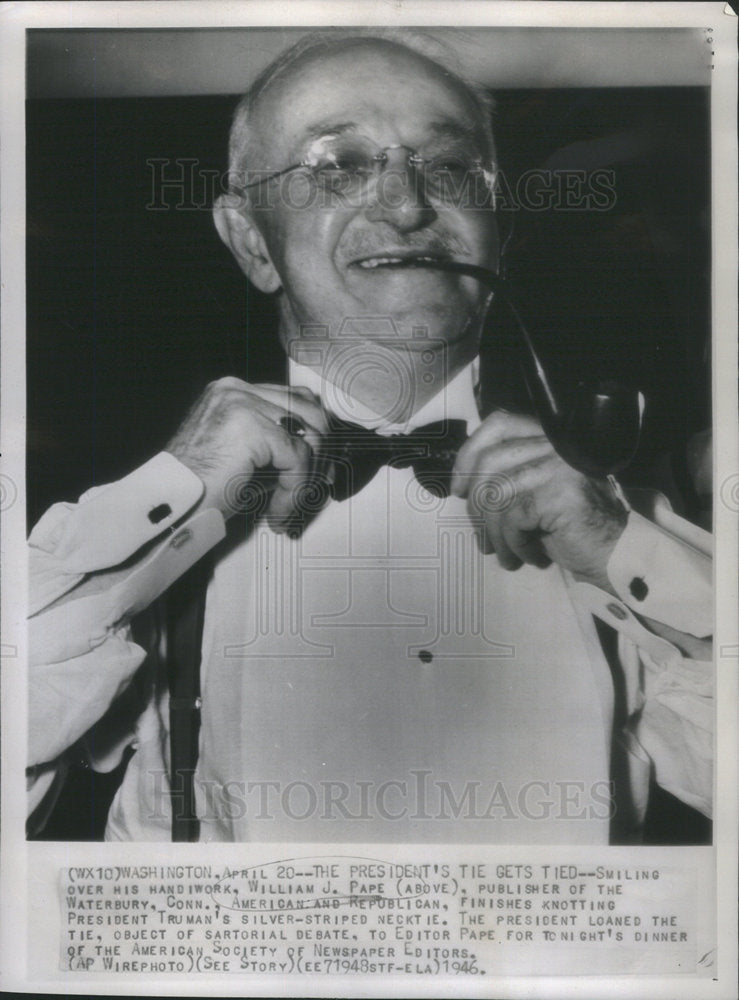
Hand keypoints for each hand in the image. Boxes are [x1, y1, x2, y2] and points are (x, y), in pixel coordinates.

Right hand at [165, 377, 328, 526]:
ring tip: (290, 505)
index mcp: (234, 392)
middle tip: (316, 488)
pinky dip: (295, 489)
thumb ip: (277, 448)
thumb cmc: (198, 490)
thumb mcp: (245, 460)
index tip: (320, 468)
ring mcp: (242, 403)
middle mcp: (237, 390)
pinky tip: (279, 510)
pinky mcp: (249, 425)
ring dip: (307, 477)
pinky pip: (297, 457)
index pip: (296, 399)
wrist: (167, 508)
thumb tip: (320, 460)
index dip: (316, 435)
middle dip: (321, 454)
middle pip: (309, 410)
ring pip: (308, 434)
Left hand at [450, 411, 627, 587]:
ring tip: (505, 554)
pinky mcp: (559, 491)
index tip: (457, 488)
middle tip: (482, 537)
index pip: (498, 425)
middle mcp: (553, 446)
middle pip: (488, 462)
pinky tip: (528, 556)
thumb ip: (504, 477)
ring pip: (496, 494)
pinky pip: (513, 517)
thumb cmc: (568, 529)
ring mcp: (558, 465)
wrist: (611, 554)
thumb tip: (461, 484)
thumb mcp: (530, 494)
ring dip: (494, 533)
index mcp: (545, 439)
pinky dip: (514, 543)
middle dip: (475, 506)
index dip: (468, 454)